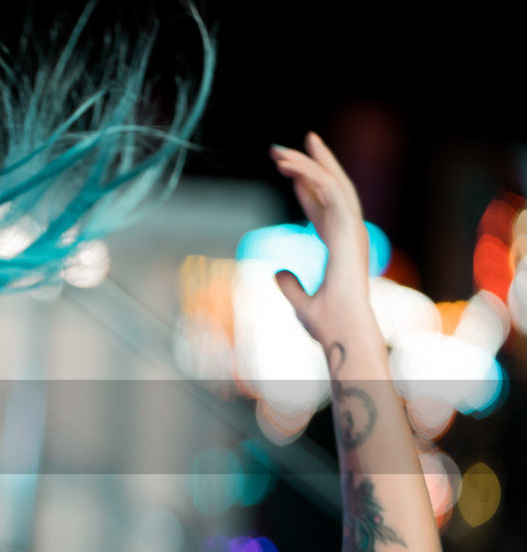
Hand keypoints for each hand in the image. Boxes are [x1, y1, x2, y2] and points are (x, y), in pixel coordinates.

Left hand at [269, 132, 373, 346]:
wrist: (342, 330)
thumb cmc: (328, 324)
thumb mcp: (300, 303)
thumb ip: (290, 286)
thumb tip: (277, 272)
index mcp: (341, 247)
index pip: (323, 208)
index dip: (306, 188)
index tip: (289, 172)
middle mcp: (350, 233)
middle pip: (333, 188)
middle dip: (315, 163)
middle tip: (297, 142)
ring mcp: (352, 229)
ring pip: (332, 183)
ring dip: (308, 162)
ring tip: (280, 151)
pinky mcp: (348, 228)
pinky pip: (330, 190)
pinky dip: (310, 173)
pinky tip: (289, 165)